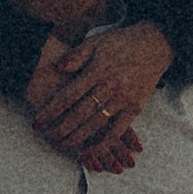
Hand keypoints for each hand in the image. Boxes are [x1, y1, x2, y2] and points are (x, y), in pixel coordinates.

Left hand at [26, 20, 172, 171]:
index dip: (51, 111)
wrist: (155, 45)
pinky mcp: (135, 108)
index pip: (68, 96)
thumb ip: (75, 55)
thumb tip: (57, 67)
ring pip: (96, 125)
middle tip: (46, 138)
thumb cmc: (121, 43)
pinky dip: (103, 144)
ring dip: (77, 138)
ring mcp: (124, 99)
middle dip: (60, 129)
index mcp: (97, 71)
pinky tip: (89, 152)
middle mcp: (110, 87)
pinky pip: (117, 131)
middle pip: (80, 114)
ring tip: (61, 146)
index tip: (37, 122)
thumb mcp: (96, 41)